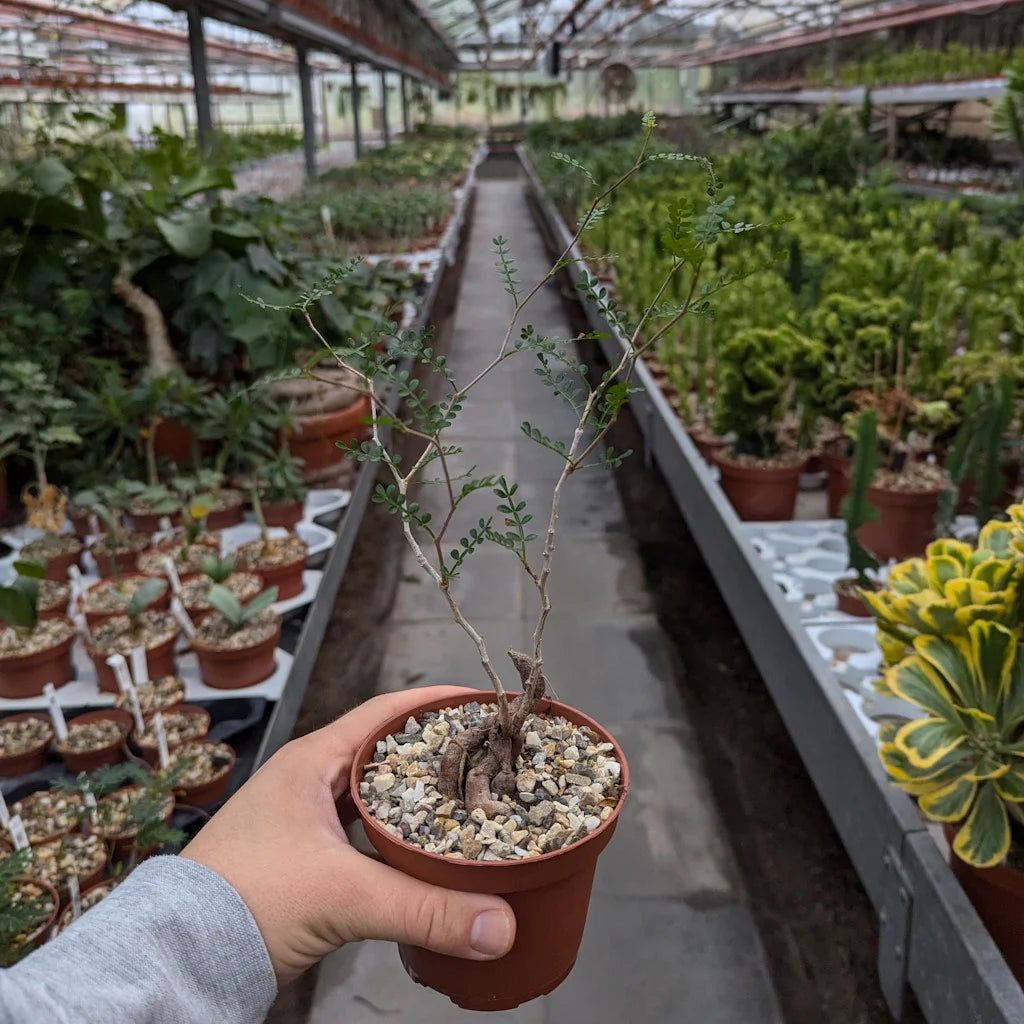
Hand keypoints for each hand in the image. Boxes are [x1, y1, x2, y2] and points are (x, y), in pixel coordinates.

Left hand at [182, 687, 515, 983]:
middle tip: (483, 755)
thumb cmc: (241, 902)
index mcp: (310, 761)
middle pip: (384, 753)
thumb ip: (425, 909)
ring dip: (414, 799)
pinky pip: (362, 835)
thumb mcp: (342, 896)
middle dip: (434, 753)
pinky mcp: (302, 859)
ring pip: (372, 796)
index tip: (479, 701)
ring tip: (463, 801)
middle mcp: (306, 781)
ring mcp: (301, 820)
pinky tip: (421, 854)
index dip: (435, 703)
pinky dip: (395, 839)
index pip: (385, 712)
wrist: (178, 957)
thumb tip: (500, 923)